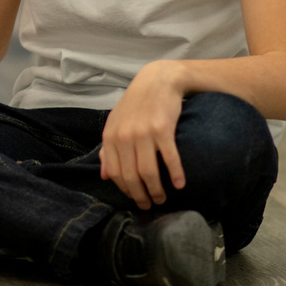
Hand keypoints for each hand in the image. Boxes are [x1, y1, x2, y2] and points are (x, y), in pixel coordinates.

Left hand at [100, 61, 187, 209]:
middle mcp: (124, 136)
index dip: (125, 190)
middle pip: (132, 177)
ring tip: (163, 199)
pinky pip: (169, 159)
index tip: (135, 198)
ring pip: (149, 172)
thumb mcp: (116, 123)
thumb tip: (104, 176)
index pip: (115, 173)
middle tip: (150, 205)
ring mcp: (143, 133)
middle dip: (141, 196)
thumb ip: (108, 149)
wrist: (157, 80)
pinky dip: (176, 175)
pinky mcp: (162, 130)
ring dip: (157, 190)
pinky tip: (181, 184)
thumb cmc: (136, 104)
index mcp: (110, 136)